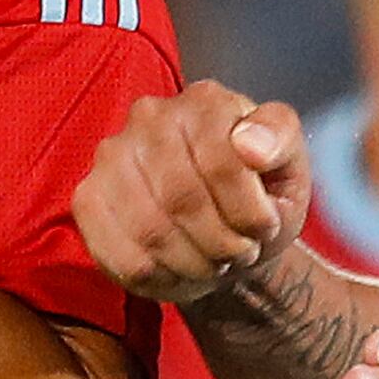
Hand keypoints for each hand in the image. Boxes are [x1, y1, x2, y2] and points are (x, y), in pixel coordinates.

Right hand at [74, 85, 311, 304]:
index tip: (262, 229)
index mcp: (205, 101)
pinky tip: (178, 270)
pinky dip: (158, 277)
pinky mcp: (88, 198)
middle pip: (182, 198)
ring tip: (213, 262)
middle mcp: (149, 116)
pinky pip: (119, 253)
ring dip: (192, 262)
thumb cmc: (260, 194)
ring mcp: (111, 156)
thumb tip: (250, 144)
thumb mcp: (290, 166)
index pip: (222, 162)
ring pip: (150, 230)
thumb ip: (282, 140)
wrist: (226, 230)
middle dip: (221, 242)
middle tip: (238, 253)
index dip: (247, 212)